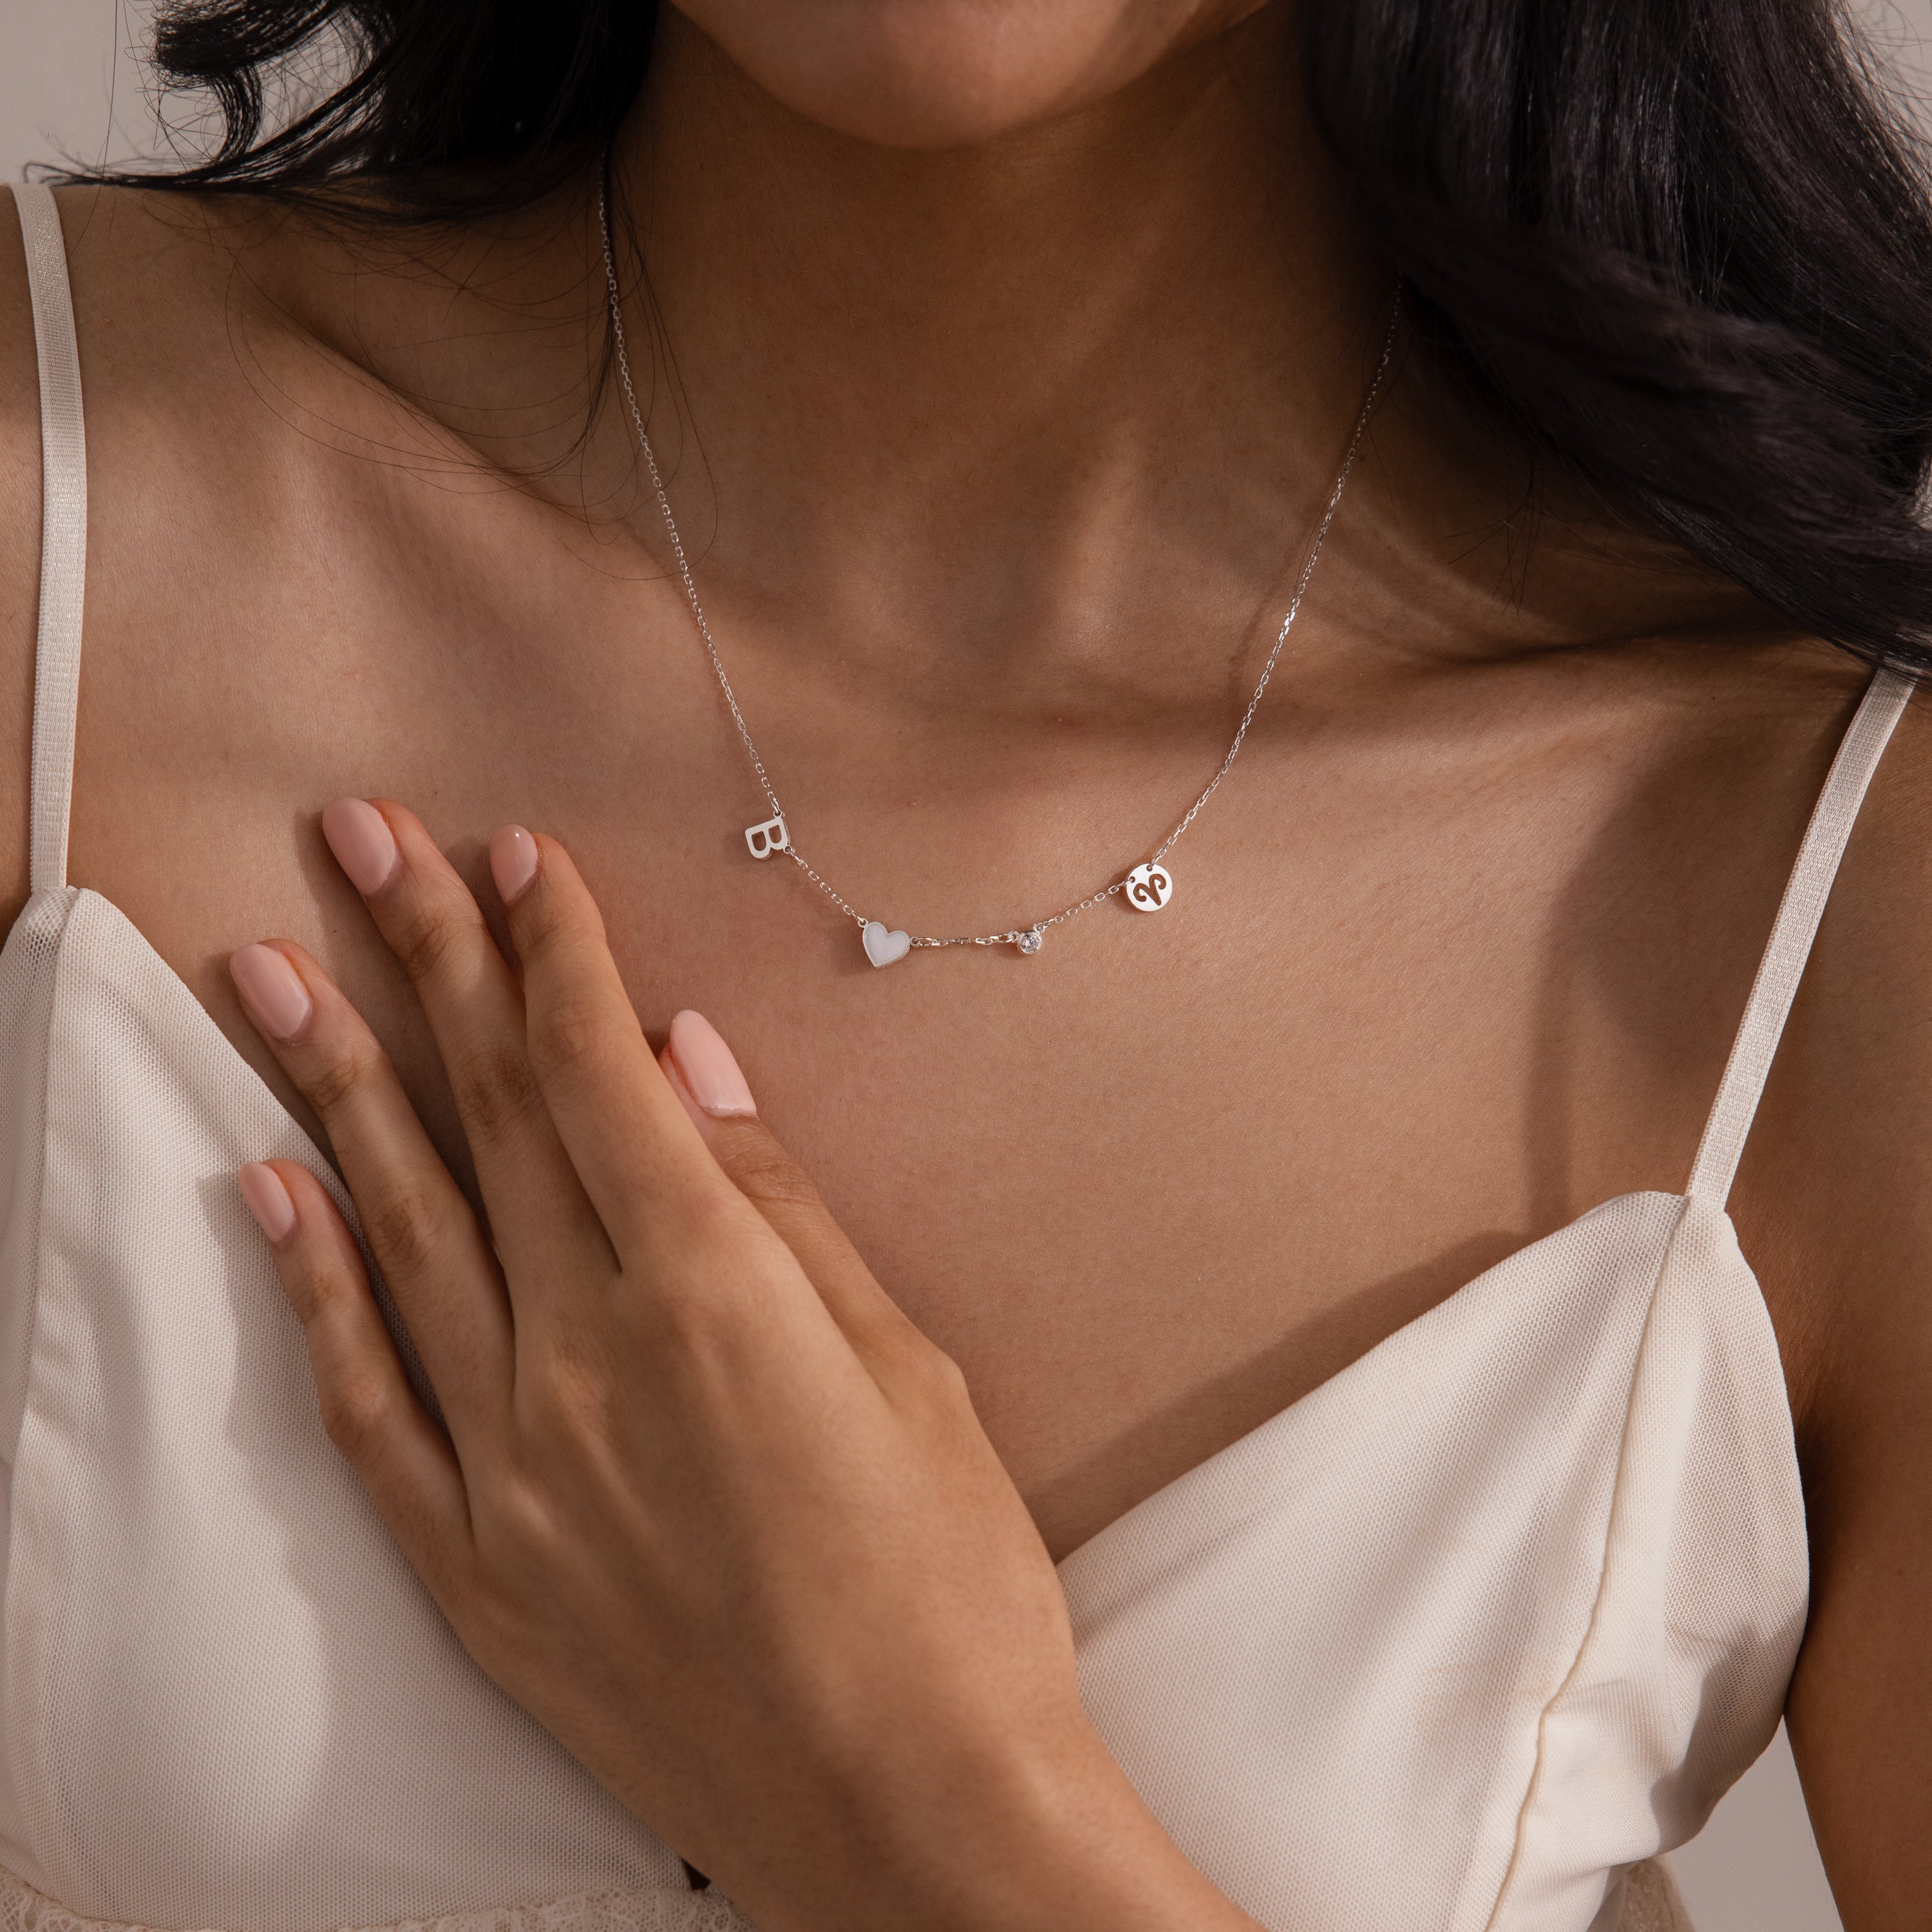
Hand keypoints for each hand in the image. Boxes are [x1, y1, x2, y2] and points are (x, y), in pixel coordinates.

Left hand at [228, 799, 1251, 1931]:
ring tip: (267, 965)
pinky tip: (266, 1190)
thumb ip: (780, 1207)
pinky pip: (368, 1404)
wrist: (907, 1820)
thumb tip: (692, 1065)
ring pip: (401, 1231)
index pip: (597, 1074)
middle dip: (424, 958)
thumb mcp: (904, 1370)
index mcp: (710, 1297)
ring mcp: (512, 1468)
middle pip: (486, 1118)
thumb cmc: (951, 1586)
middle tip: (360, 836)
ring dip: (334, 1085)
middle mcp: (585, 1363)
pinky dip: (314, 1288)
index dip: (553, 948)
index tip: (515, 851)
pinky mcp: (477, 1568)